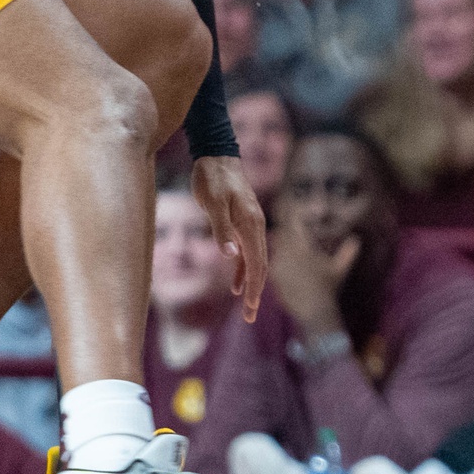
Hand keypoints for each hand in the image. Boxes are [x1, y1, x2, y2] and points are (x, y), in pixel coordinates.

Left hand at [192, 155, 270, 322]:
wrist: (217, 155)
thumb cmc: (212, 178)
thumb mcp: (213, 203)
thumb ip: (221, 229)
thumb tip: (231, 256)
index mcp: (250, 225)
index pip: (257, 264)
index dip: (254, 288)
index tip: (250, 309)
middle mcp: (255, 227)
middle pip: (260, 266)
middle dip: (255, 293)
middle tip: (250, 317)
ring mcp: (250, 225)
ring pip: (255, 261)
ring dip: (250, 285)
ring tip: (246, 308)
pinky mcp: (242, 223)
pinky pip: (247, 253)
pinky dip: (243, 270)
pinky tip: (235, 284)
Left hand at [270, 223, 357, 339]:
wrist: (314, 311)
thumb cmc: (328, 288)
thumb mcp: (339, 269)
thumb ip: (348, 253)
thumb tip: (357, 240)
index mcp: (300, 246)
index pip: (291, 222)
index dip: (292, 215)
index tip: (293, 213)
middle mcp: (285, 254)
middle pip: (280, 234)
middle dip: (286, 233)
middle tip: (291, 233)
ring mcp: (277, 266)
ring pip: (275, 250)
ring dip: (282, 249)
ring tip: (292, 254)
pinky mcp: (273, 279)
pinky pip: (273, 266)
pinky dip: (280, 264)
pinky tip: (290, 270)